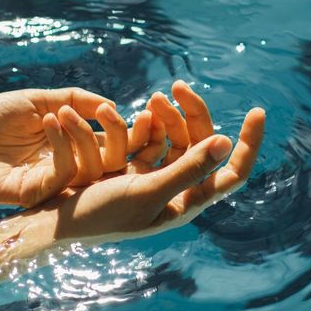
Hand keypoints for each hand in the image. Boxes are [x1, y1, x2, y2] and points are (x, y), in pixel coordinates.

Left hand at [0, 88, 129, 205]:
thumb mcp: (36, 101)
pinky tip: (49, 121)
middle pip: (114, 163)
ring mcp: (52, 185)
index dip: (131, 130)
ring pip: (94, 171)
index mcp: (70, 148)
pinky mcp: (35, 195)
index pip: (114, 145)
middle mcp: (66, 169)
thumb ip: (74, 100)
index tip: (143, 110)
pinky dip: (64, 146)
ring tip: (64, 112)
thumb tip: (111, 105)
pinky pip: (65, 175)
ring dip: (86, 135)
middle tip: (112, 113)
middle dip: (123, 138)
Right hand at [45, 103, 264, 242]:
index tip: (258, 111)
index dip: (250, 143)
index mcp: (188, 202)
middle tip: (176, 87)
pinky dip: (153, 123)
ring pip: (178, 138)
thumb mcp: (147, 191)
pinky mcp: (133, 169)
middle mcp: (177, 192)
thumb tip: (228, 143)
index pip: (234, 171)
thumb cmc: (100, 215)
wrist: (53, 222)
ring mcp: (156, 179)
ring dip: (170, 115)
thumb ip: (188, 169)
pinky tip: (143, 110)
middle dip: (194, 115)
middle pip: (203, 145)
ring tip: (155, 97)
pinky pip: (155, 139)